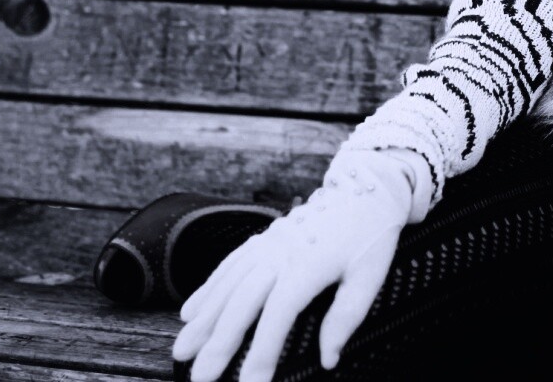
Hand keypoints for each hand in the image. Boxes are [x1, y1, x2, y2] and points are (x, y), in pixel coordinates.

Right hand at [171, 148, 420, 381]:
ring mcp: (266, 245)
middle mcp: (279, 255)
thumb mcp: (369, 278)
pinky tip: (190, 313)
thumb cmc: (370, 238)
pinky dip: (206, 289)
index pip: (277, 316)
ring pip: (226, 285)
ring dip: (202, 320)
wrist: (363, 189)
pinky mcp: (261, 239)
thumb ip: (346, 318)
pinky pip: (227, 266)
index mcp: (308, 267)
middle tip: (199, 377)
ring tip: (181, 350)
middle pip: (241, 303)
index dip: (262, 352)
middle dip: (218, 343)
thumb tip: (328, 360)